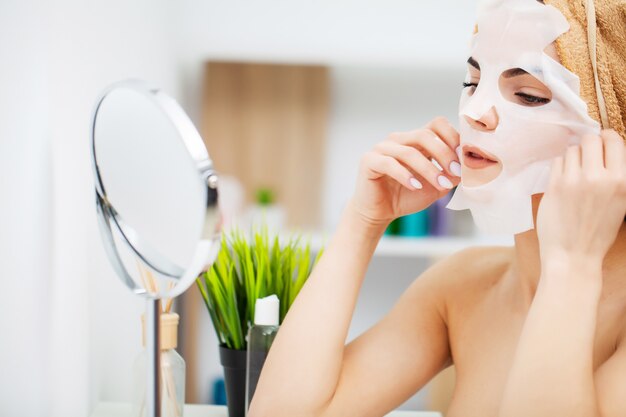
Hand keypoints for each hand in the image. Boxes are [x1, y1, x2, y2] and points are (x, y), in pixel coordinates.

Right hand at [350, 117, 461, 227]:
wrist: (380, 213)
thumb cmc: (407, 197)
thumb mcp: (436, 186)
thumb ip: (451, 174)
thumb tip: (468, 165)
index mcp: (416, 140)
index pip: (436, 124)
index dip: (452, 136)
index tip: (463, 157)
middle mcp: (399, 139)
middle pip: (425, 135)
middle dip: (444, 153)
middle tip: (456, 172)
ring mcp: (382, 148)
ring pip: (409, 151)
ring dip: (429, 169)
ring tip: (441, 185)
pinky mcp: (369, 160)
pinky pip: (390, 164)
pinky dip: (406, 175)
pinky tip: (416, 187)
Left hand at [537, 129, 625, 264]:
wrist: (573, 255)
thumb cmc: (597, 231)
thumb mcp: (620, 202)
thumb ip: (614, 175)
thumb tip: (605, 148)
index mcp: (621, 181)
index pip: (614, 141)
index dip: (606, 138)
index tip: (602, 140)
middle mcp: (599, 178)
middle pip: (590, 140)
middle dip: (588, 146)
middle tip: (586, 157)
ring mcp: (574, 181)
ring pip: (571, 150)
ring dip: (572, 158)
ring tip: (574, 175)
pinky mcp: (555, 186)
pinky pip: (557, 162)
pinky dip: (560, 168)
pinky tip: (563, 182)